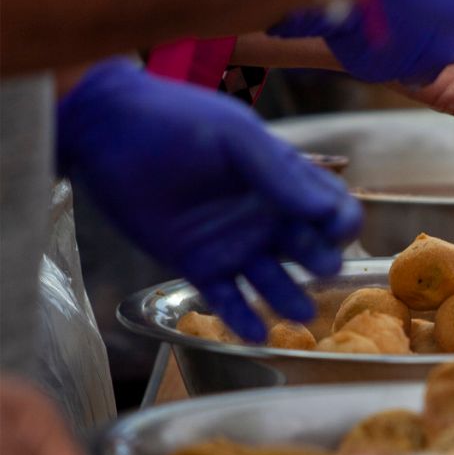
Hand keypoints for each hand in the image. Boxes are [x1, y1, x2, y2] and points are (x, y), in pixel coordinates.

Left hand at [55, 60, 362, 340]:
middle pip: (310, 250)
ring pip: (274, 282)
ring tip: (299, 313)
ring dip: (290, 299)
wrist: (110, 131)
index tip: (338, 230)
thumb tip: (327, 209)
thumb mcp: (236, 138)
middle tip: (322, 269)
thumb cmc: (179, 120)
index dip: (343, 222)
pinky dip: (243, 319)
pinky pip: (228, 299)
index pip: (331, 209)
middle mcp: (266, 217)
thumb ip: (280, 173)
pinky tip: (256, 334)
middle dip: (323, 262)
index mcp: (284, 181)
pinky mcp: (199, 264)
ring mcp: (234, 244)